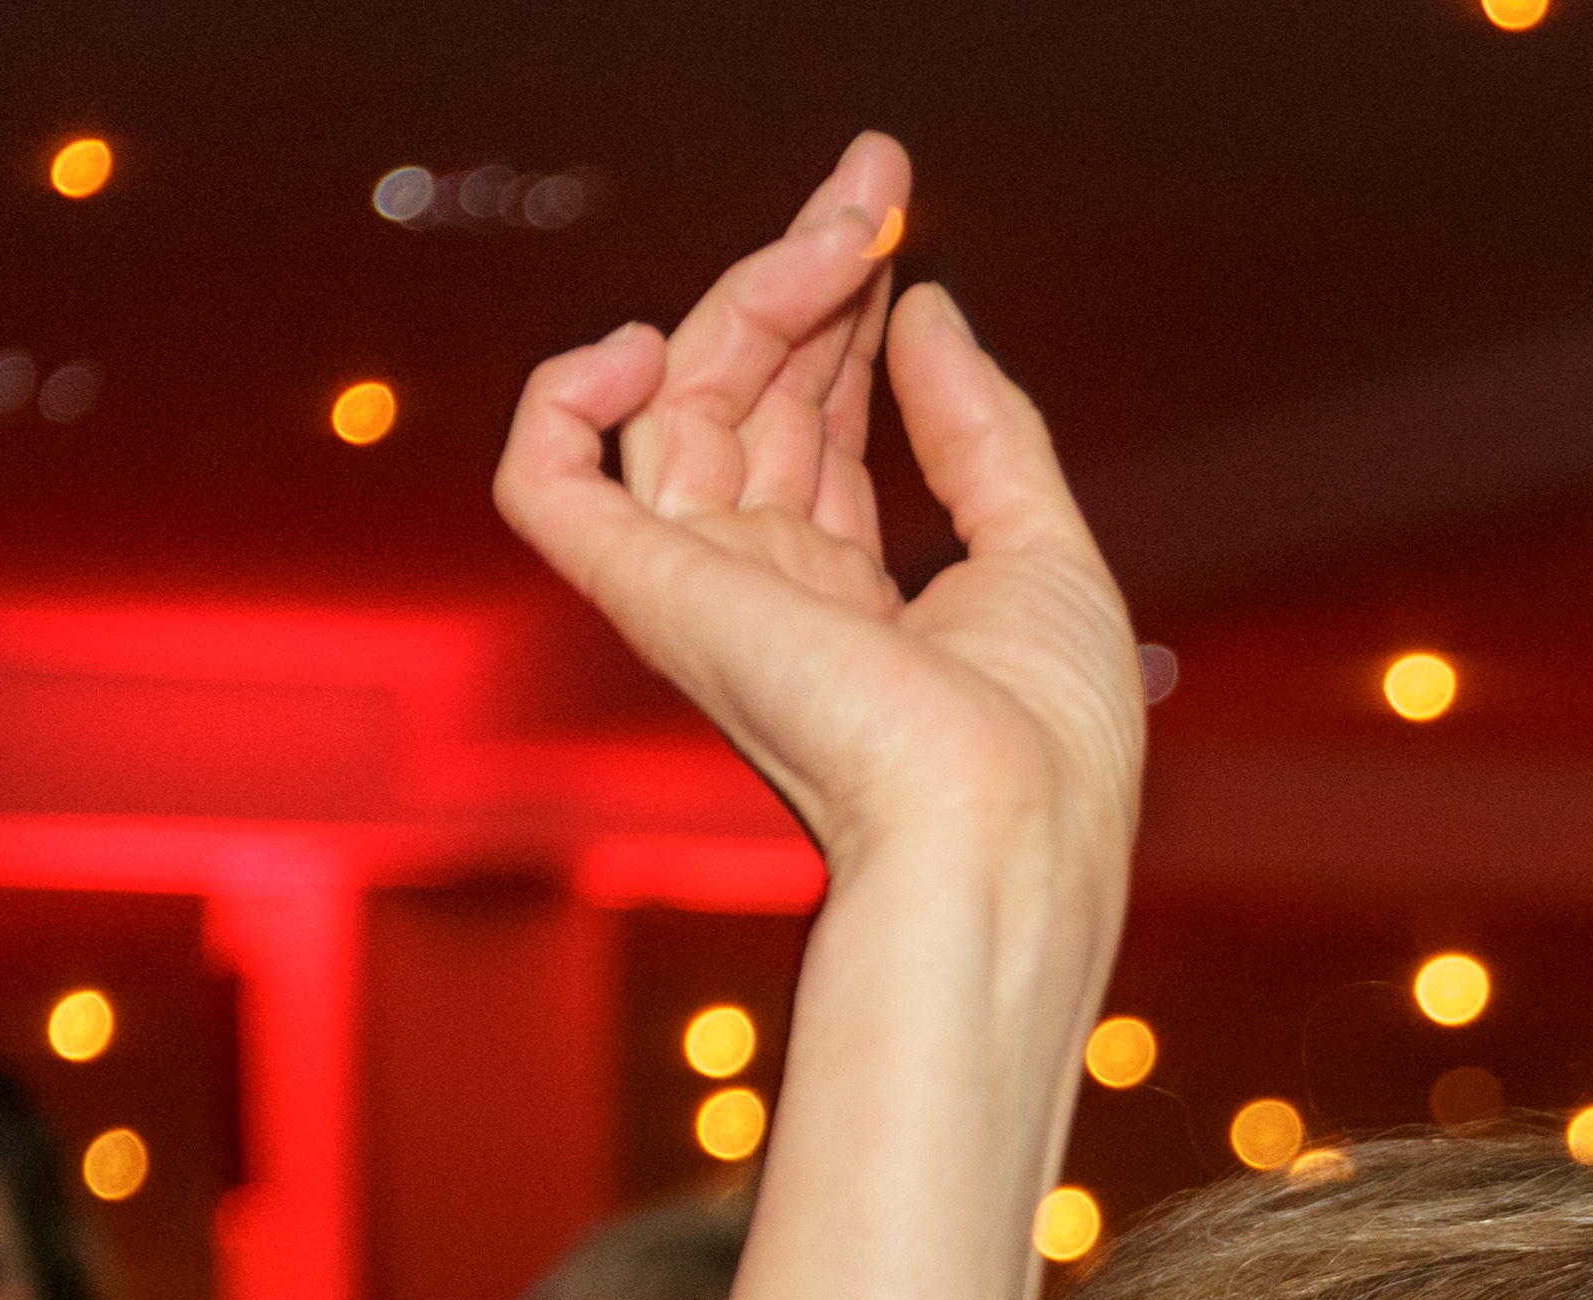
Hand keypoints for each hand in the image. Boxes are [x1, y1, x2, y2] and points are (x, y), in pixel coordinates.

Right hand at [491, 133, 1141, 891]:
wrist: (1008, 828)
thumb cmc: (1045, 741)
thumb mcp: (1042, 547)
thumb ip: (979, 427)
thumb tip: (926, 305)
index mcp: (848, 603)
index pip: (815, 420)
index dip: (847, 311)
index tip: (891, 218)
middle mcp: (763, 595)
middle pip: (749, 390)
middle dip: (804, 271)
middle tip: (873, 180)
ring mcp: (702, 591)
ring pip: (677, 397)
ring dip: (751, 293)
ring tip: (834, 235)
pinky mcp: (651, 592)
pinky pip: (547, 481)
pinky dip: (566, 398)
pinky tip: (647, 339)